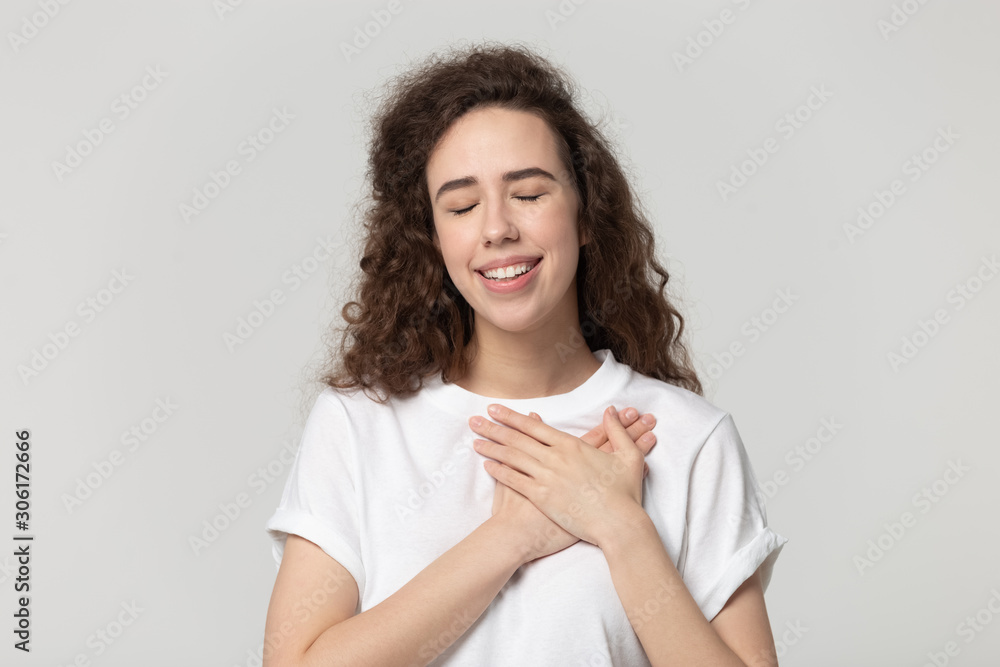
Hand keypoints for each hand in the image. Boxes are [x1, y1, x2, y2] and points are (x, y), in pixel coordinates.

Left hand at [474, 405, 652, 555]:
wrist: (618, 523)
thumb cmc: (624, 493)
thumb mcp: (628, 457)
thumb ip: (617, 431)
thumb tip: (611, 411)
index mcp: (571, 446)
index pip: (534, 427)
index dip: (512, 417)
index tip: (495, 409)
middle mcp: (555, 458)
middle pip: (517, 439)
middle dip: (494, 428)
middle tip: (475, 419)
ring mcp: (547, 478)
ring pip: (512, 459)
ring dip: (491, 448)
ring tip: (475, 440)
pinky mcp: (542, 498)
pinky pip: (515, 482)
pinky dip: (499, 472)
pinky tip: (487, 466)